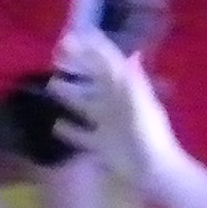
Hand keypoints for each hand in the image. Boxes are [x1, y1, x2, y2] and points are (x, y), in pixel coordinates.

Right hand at [50, 29, 176, 197]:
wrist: (155, 171)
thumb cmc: (149, 135)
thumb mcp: (140, 103)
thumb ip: (132, 79)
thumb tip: (131, 53)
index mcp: (126, 89)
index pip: (107, 62)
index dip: (92, 47)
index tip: (71, 36)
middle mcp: (116, 103)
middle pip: (94, 79)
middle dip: (78, 66)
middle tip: (56, 57)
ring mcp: (107, 124)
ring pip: (85, 104)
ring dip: (70, 94)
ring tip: (52, 85)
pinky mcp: (101, 145)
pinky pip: (82, 134)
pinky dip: (69, 130)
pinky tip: (55, 124)